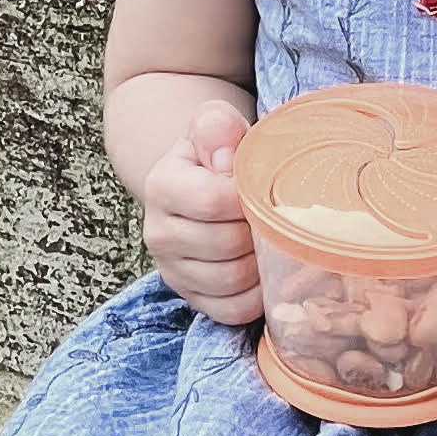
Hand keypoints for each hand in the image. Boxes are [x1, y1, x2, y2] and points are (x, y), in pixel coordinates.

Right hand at [143, 98, 261, 324]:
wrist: (201, 182)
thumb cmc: (217, 154)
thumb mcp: (214, 126)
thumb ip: (217, 127)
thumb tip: (225, 158)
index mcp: (162, 186)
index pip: (213, 200)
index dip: (251, 197)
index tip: (265, 187)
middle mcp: (158, 232)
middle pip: (227, 245)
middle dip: (261, 231)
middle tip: (277, 217)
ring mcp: (173, 270)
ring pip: (231, 281)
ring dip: (262, 263)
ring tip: (272, 240)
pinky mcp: (193, 297)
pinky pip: (232, 310)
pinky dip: (258, 295)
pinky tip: (266, 270)